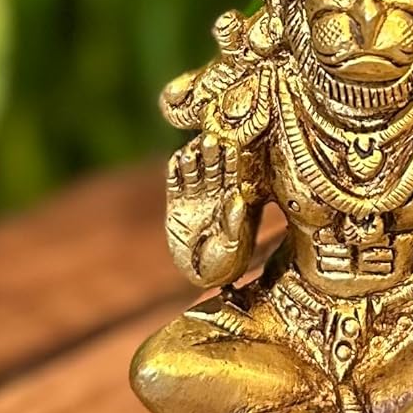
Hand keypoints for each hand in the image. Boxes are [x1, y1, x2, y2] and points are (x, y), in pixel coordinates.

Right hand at [166, 134, 249, 285]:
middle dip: (212, 155)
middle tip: (212, 139)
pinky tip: (176, 159)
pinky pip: (175, 183)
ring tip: (193, 148)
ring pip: (194, 173)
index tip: (232, 147)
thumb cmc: (223, 262)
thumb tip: (238, 199)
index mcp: (231, 201)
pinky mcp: (176, 205)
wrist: (199, 274)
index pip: (232, 177)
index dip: (231, 162)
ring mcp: (194, 198)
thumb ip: (233, 222)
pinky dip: (175, 172)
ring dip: (193, 160)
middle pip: (213, 169)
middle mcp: (214, 196)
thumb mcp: (232, 245)